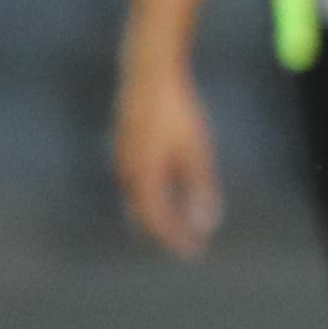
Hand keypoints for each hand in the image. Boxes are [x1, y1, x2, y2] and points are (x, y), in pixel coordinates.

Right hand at [112, 58, 221, 257]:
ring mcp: (121, 159)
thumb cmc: (177, 112)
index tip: (194, 253)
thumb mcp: (196, 151)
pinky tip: (157, 195)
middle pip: (143, 215)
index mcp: (144, 177)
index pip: (160, 221)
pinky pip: (132, 184)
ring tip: (172, 228)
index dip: (176, 239)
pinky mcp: (122, 147)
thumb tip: (206, 224)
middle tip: (185, 246)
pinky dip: (146, 198)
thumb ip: (200, 188)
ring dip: (154, 216)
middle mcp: (127, 173)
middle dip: (165, 232)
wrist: (148, 76)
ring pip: (134, 200)